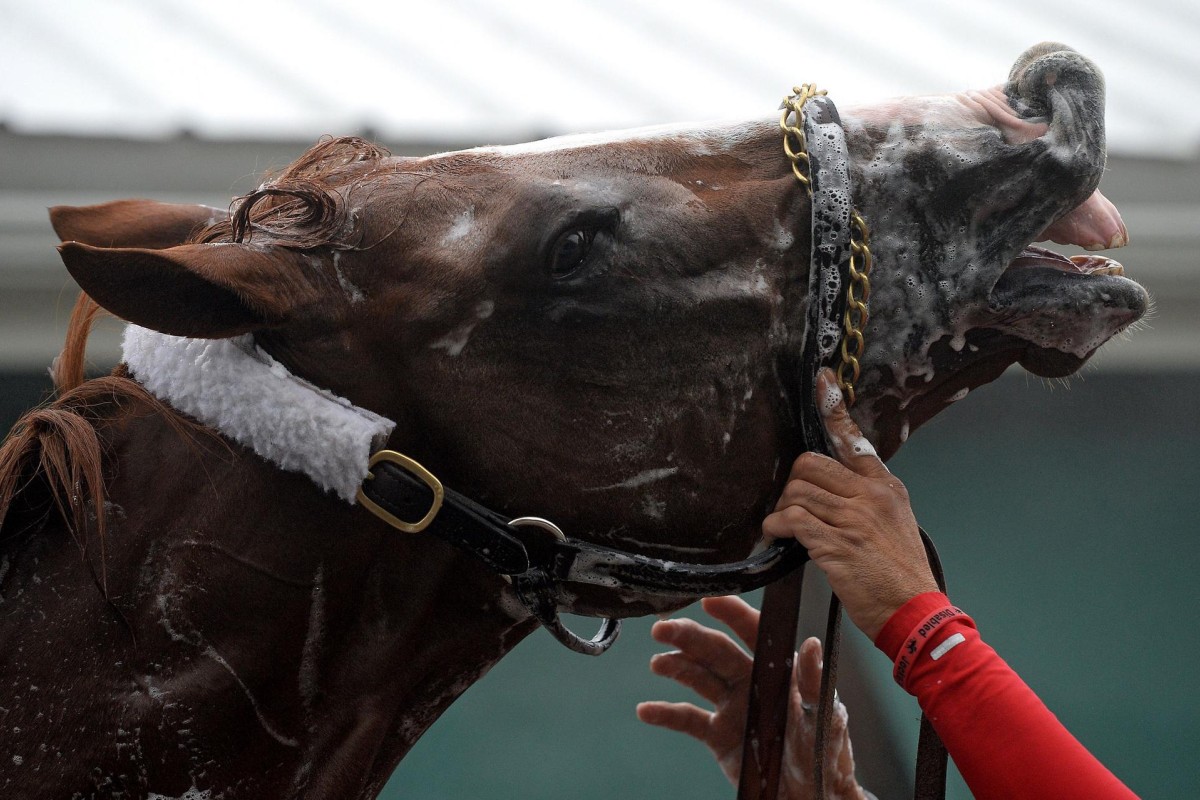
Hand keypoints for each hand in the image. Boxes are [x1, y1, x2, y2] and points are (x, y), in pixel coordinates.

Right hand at [636, 596, 866, 799]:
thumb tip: (811, 643)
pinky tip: (646, 710)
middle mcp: (751, 683)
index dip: (732, 614)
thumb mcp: (826, 719)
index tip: (710, 600)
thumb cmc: (826, 755)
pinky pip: (688, 719)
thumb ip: (815, 684)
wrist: (812, 798)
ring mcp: (732, 707)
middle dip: (689, 637)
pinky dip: (665, 714)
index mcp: (778, 671)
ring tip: (658, 664)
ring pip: (698, 677)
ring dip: (675, 666)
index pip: (754, 633)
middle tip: (664, 628)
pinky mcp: (718, 735)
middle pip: (715, 651)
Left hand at [762, 369, 938, 640]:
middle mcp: (871, 495)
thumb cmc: (900, 574)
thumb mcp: (895, 523)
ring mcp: (854, 518)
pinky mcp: (837, 543)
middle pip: (810, 463)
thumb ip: (867, 499)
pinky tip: (776, 535)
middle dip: (793, 484)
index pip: (854, 438)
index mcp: (885, 486)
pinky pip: (792, 519)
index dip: (834, 406)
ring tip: (786, 528)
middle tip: (793, 506)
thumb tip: (832, 487)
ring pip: (798, 491)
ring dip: (782, 509)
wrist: (915, 613)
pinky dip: (776, 526)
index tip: (823, 380)